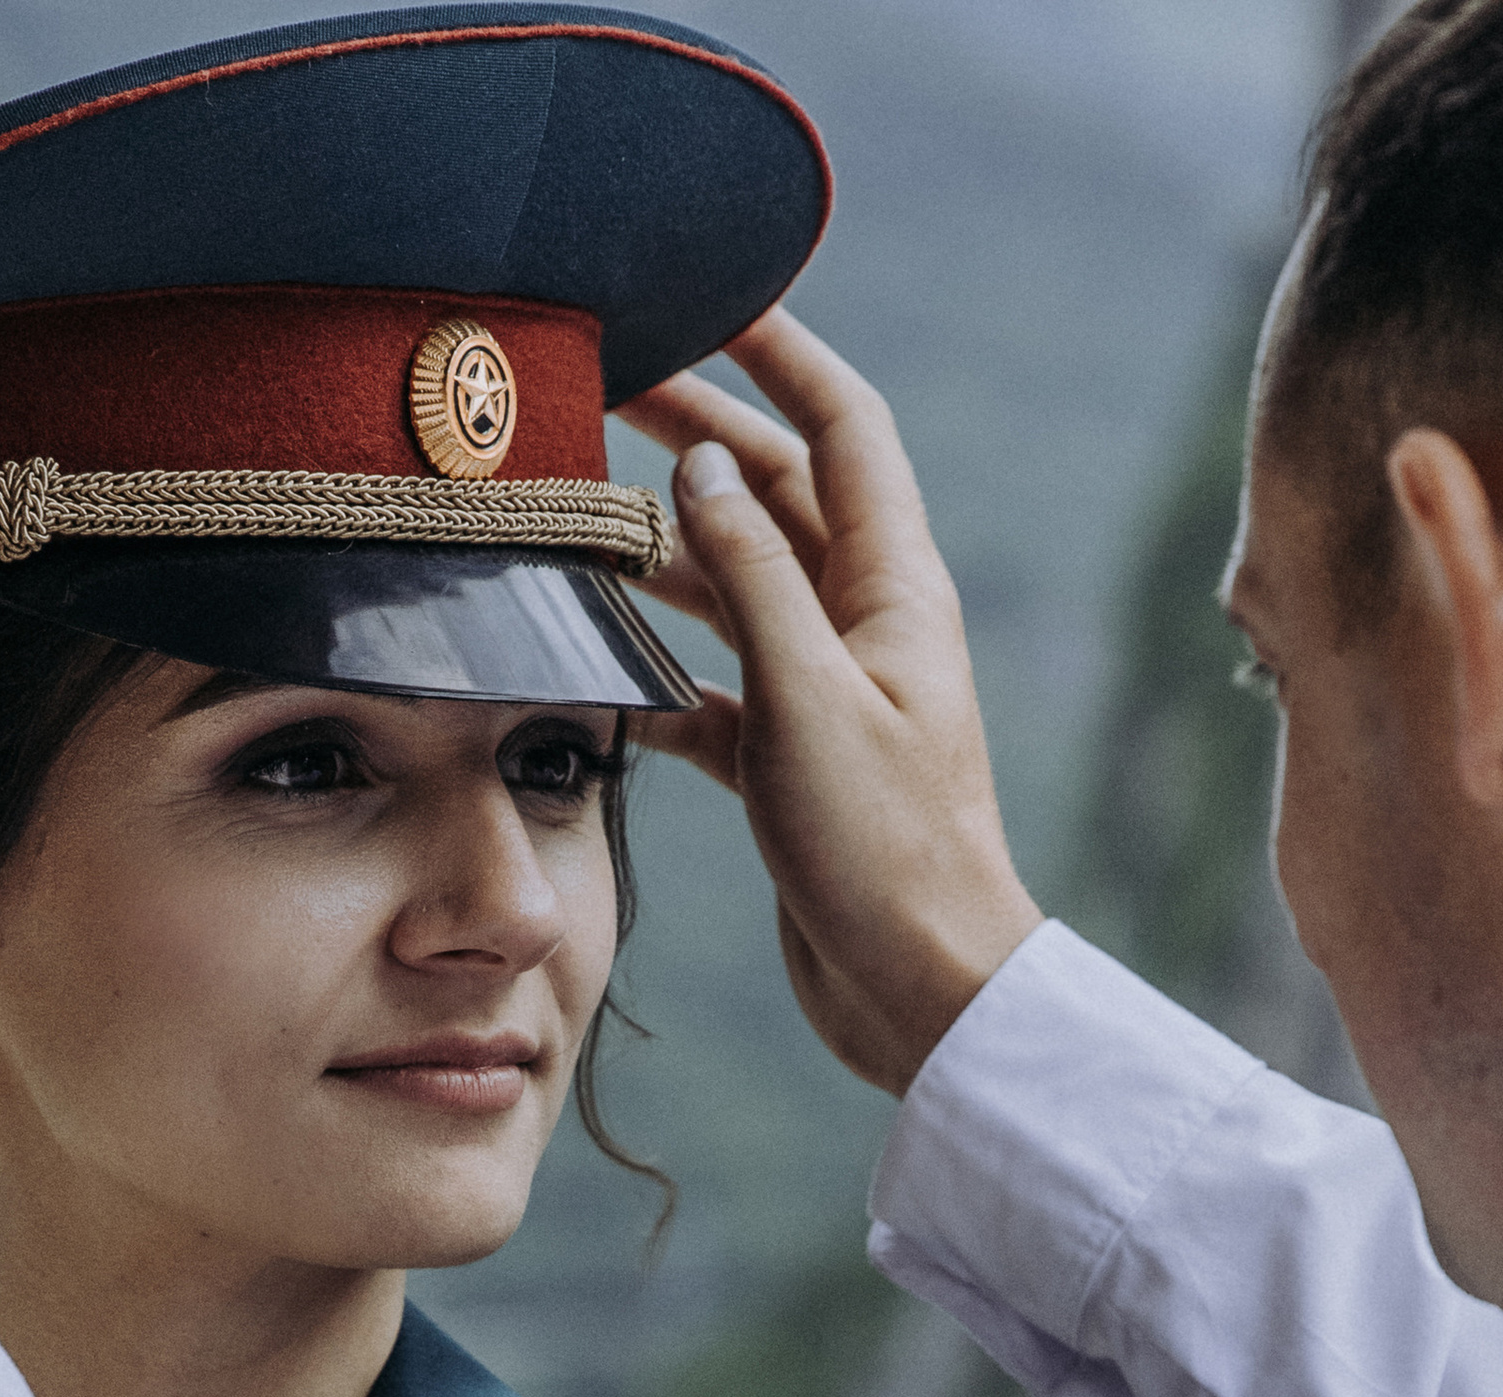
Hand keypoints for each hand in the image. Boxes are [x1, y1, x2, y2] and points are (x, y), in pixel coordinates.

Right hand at [619, 308, 1042, 1093]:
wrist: (923, 992)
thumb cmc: (889, 852)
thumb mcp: (811, 697)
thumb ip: (753, 576)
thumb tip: (705, 470)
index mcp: (893, 589)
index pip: (843, 428)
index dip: (782, 354)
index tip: (716, 298)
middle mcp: (863, 627)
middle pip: (779, 495)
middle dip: (701, 437)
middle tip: (606, 390)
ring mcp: (826, 695)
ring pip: (738, 589)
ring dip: (667, 549)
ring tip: (579, 515)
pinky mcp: (790, 766)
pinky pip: (716, 688)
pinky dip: (662, 667)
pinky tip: (600, 656)